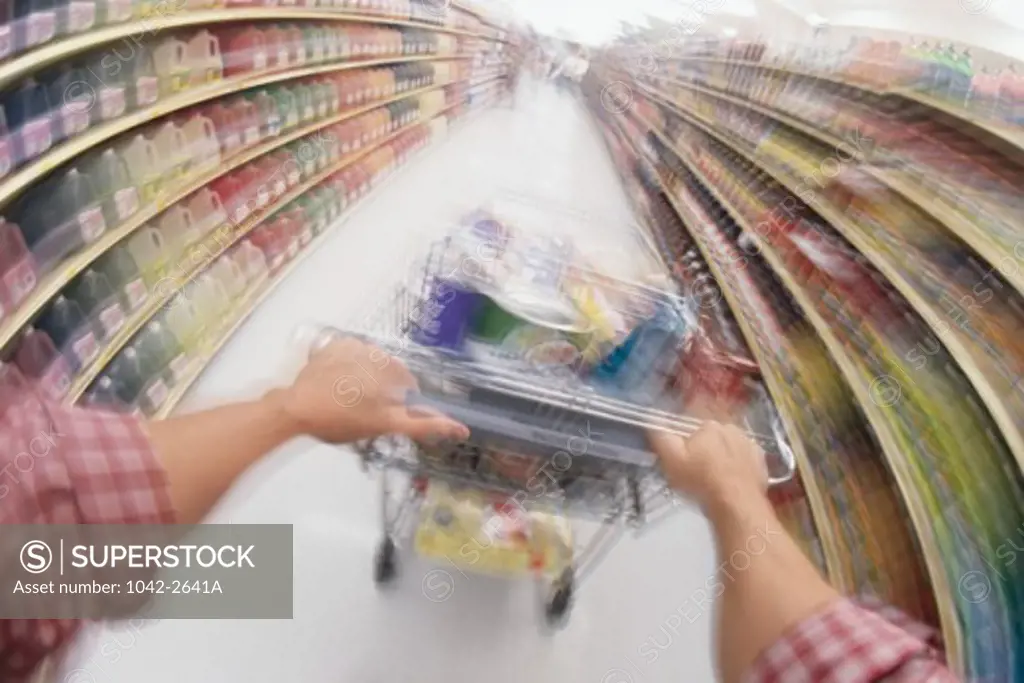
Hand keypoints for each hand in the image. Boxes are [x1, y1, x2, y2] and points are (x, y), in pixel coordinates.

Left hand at [276, 337, 468, 444]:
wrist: (296, 409)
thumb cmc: (342, 420)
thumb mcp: (386, 425)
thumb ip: (424, 425)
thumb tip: (462, 427)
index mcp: (393, 369)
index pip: (409, 387)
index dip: (398, 405)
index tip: (381, 416)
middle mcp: (377, 350)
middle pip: (389, 374)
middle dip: (381, 390)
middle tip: (361, 411)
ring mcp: (352, 345)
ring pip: (369, 364)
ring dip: (363, 379)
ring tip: (345, 399)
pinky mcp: (332, 345)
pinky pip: (348, 356)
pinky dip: (346, 369)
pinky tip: (335, 385)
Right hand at [649, 421, 767, 512]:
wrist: (736, 504)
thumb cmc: (700, 481)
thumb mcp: (671, 460)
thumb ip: (661, 437)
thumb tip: (652, 419)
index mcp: (709, 425)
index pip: (693, 428)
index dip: (687, 444)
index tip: (684, 460)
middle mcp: (731, 429)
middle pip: (713, 437)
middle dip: (706, 450)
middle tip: (699, 472)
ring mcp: (750, 445)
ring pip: (730, 447)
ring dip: (723, 457)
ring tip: (716, 479)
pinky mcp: (761, 462)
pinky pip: (745, 460)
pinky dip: (739, 467)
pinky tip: (733, 482)